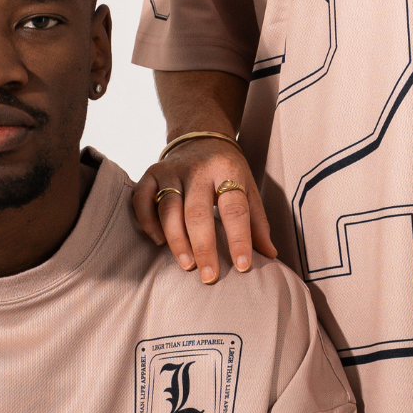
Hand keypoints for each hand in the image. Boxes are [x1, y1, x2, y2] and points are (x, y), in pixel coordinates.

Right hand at [130, 136, 275, 282]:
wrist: (200, 135)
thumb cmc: (227, 171)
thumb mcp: (248, 188)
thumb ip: (257, 222)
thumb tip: (270, 255)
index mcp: (227, 171)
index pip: (235, 209)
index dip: (239, 239)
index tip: (243, 267)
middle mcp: (198, 169)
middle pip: (198, 213)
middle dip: (203, 247)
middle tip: (209, 276)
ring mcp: (171, 170)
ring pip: (169, 209)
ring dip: (176, 240)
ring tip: (187, 265)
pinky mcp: (151, 173)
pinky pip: (142, 200)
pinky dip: (147, 222)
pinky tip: (159, 242)